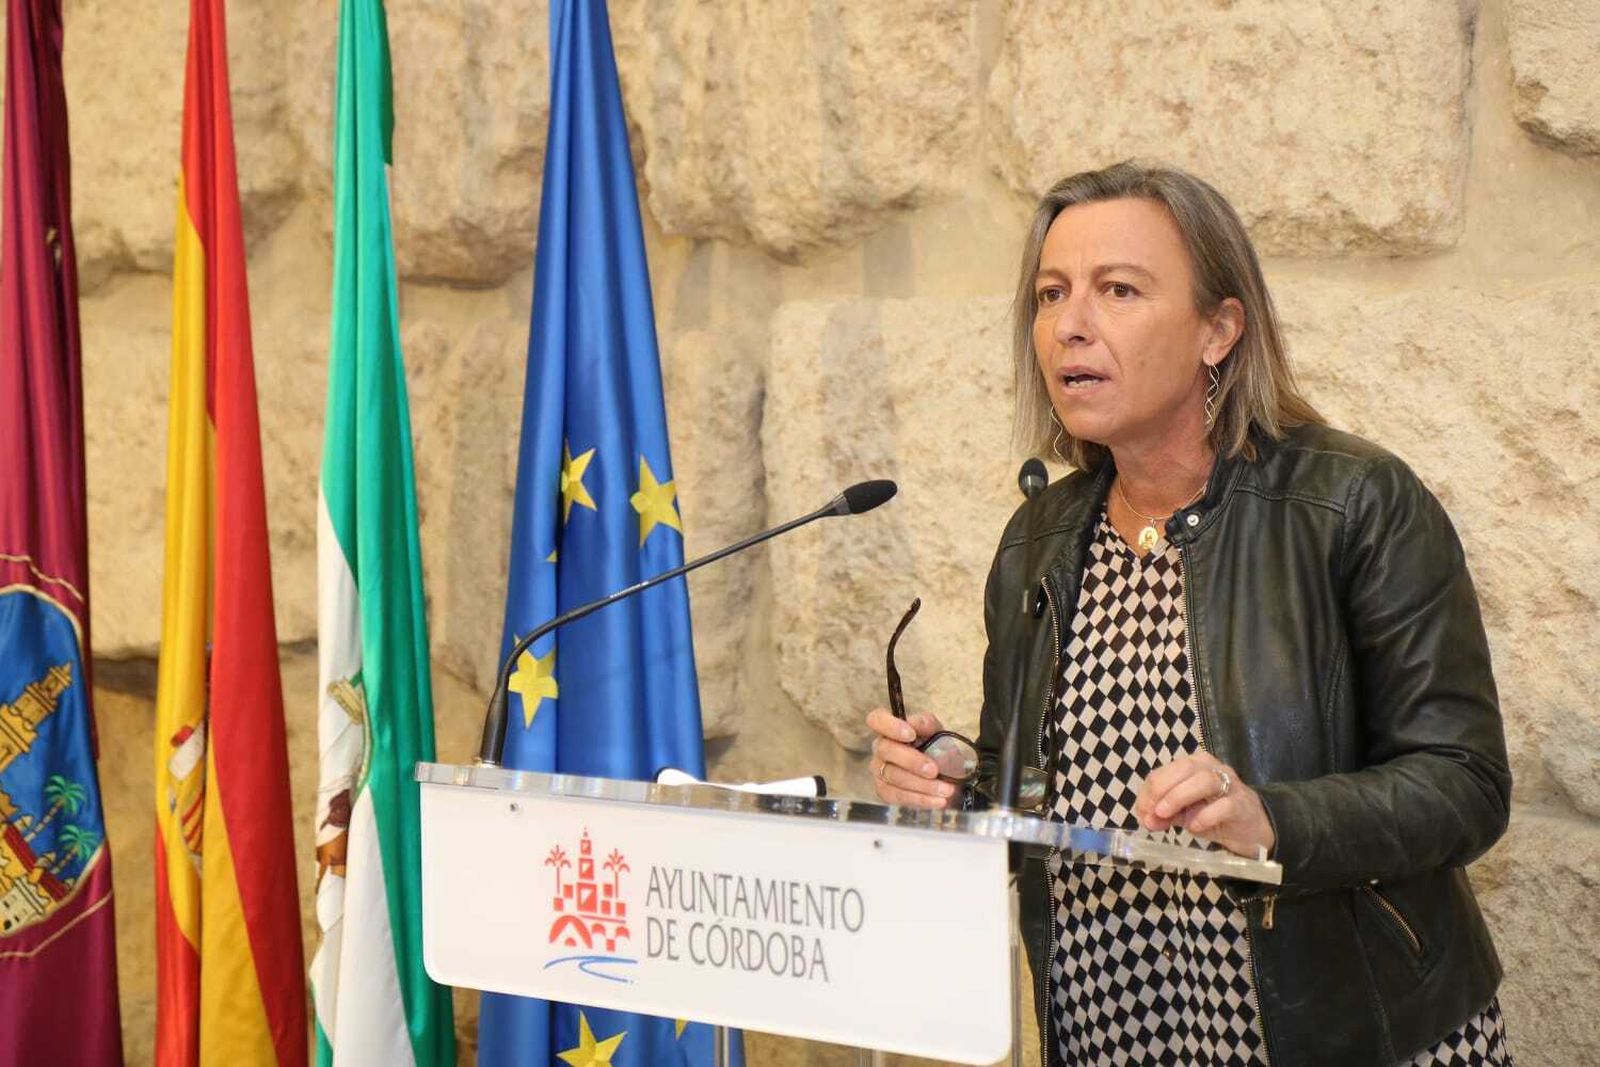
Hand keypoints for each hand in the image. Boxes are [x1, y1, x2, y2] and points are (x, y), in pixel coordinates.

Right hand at [865, 707, 957, 808]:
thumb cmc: (938, 750)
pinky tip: (938, 800)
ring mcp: (879, 771)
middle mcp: (880, 749)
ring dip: (922, 785)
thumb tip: (915, 723)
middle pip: (885, 751)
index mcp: (890, 729)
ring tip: (945, 789)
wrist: (947, 775)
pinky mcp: (885, 791)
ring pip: (893, 777)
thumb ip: (926, 724)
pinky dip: (920, 799)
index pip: (876, 719)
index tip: (910, 735)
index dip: (889, 726)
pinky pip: (898, 796)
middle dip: (911, 761)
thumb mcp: (938, 732)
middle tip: (934, 770)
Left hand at [1134, 752, 1274, 858]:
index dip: (1148, 792)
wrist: (1250, 829)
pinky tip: (1193, 826)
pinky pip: (1224, 805)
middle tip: (1153, 812)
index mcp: (1193, 766)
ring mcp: (1229, 784)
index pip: (1163, 771)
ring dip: (1179, 797)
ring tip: (1166, 815)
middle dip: (1162, 789)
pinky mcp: (1242, 804)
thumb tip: (1146, 820)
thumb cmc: (1213, 815)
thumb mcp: (1184, 814)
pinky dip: (1205, 815)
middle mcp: (1211, 768)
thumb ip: (1165, 815)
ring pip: (1203, 780)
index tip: (1142, 813)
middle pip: (1183, 768)